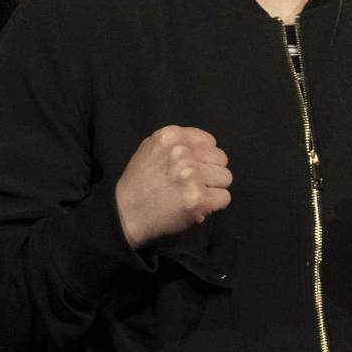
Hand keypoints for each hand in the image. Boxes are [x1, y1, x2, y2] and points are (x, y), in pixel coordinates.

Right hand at [113, 126, 231, 248]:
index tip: (191, 168)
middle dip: (210, 172)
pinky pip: (224, 198)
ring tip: (192, 194)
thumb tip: (207, 147)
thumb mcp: (150, 149)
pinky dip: (214, 205)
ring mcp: (191, 175)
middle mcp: (182, 152)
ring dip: (213, 189)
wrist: (125, 215)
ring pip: (226, 178)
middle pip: (221, 159)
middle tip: (191, 184)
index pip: (210, 142)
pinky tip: (197, 206)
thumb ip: (177, 144)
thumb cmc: (139, 183)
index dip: (203, 157)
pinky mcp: (198, 198)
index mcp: (171, 136)